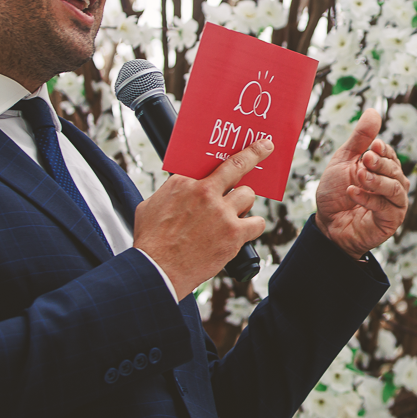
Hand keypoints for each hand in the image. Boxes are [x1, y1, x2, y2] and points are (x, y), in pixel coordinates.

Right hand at [133, 138, 272, 300]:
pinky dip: (253, 226)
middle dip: (255, 153)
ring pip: (248, 195)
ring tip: (233, 214)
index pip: (208, 161)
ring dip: (243, 204)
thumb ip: (171, 192)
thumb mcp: (150, 205)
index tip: (240, 146)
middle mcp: (205, 192)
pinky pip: (257, 222)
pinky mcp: (233, 234)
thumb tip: (181, 187)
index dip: (223, 156)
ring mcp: (221, 212)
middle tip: (266, 147)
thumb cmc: (151, 241)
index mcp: (184, 182)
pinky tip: (245, 231)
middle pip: (238, 166)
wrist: (157, 271)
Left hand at [314, 109, 408, 258]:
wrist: (326, 224)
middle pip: (394, 169)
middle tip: (365, 159)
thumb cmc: (335, 192)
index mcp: (384, 169)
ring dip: (376, 180)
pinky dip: (369, 198)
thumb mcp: (344, 161)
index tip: (373, 146)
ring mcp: (394, 204)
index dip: (383, 150)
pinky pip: (386, 207)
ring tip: (359, 176)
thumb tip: (373, 111)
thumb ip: (360, 139)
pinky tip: (353, 192)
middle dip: (379, 163)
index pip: (390, 155)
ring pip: (395, 187)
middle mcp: (394, 185)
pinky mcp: (391, 221)